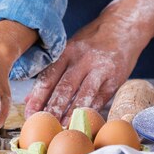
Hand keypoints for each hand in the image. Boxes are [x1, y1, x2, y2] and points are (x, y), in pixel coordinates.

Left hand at [24, 0, 153, 124]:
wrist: (123, 26)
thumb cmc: (92, 40)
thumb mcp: (71, 48)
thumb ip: (53, 72)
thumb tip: (31, 96)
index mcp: (68, 51)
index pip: (49, 76)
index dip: (38, 96)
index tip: (29, 112)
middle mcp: (83, 59)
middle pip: (64, 87)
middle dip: (52, 108)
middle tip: (43, 124)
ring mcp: (101, 68)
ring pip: (83, 95)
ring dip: (71, 113)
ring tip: (62, 127)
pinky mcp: (116, 78)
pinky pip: (101, 98)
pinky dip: (90, 111)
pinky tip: (82, 122)